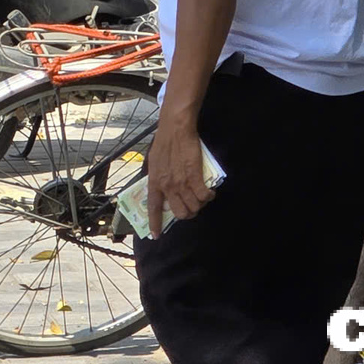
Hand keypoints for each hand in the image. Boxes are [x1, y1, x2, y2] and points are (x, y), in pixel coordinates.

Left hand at [146, 111, 214, 234]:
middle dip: (187, 214)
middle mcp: (167, 185)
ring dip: (200, 205)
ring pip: (194, 207)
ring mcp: (181, 182)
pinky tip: (210, 192)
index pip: (153, 207)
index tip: (156, 235)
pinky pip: (204, 196)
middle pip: (179, 213)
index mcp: (155, 181)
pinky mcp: (194, 176)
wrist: (175, 128)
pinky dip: (209, 196)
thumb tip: (163, 189)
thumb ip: (158, 177)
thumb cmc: (164, 141)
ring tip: (202, 196)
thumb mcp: (154, 161)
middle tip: (191, 206)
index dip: (155, 223)